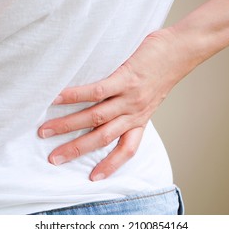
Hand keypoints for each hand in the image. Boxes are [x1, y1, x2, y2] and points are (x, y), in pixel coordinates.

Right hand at [38, 27, 197, 180]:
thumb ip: (133, 105)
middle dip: (76, 150)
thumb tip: (112, 106)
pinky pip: (97, 91)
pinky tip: (57, 98)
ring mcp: (130, 97)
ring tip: (46, 130)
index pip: (127, 148)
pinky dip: (75, 96)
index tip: (94, 178)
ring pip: (96, 117)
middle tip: (53, 159)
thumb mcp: (152, 95)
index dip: (111, 165)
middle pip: (102, 138)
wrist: (182, 50)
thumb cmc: (165, 70)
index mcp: (141, 118)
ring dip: (68, 126)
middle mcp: (135, 113)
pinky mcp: (126, 79)